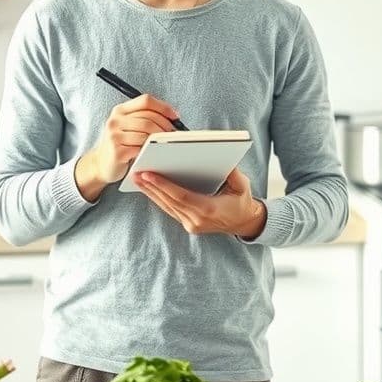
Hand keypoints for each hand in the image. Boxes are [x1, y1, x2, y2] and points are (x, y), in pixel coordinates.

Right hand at [75, 94, 178, 200]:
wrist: (101, 164)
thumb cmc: (119, 145)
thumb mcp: (127, 126)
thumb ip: (144, 117)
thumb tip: (171, 115)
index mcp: (119, 110)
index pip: (145, 101)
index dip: (163, 107)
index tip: (174, 115)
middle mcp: (115, 120)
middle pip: (148, 117)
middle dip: (165, 126)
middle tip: (172, 134)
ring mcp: (114, 136)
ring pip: (146, 133)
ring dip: (159, 139)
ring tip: (164, 143)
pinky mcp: (117, 151)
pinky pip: (141, 147)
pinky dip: (150, 149)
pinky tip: (153, 152)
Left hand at [135, 167, 266, 238]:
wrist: (245, 222)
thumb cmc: (242, 201)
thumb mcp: (242, 185)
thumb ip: (232, 172)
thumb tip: (221, 156)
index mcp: (210, 210)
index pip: (182, 196)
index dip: (164, 186)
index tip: (149, 175)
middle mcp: (198, 220)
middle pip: (170, 202)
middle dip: (152, 187)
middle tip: (137, 173)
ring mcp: (192, 224)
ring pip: (167, 207)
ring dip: (151, 193)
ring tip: (137, 179)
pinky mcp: (188, 225)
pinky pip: (170, 210)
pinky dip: (159, 199)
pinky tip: (149, 189)